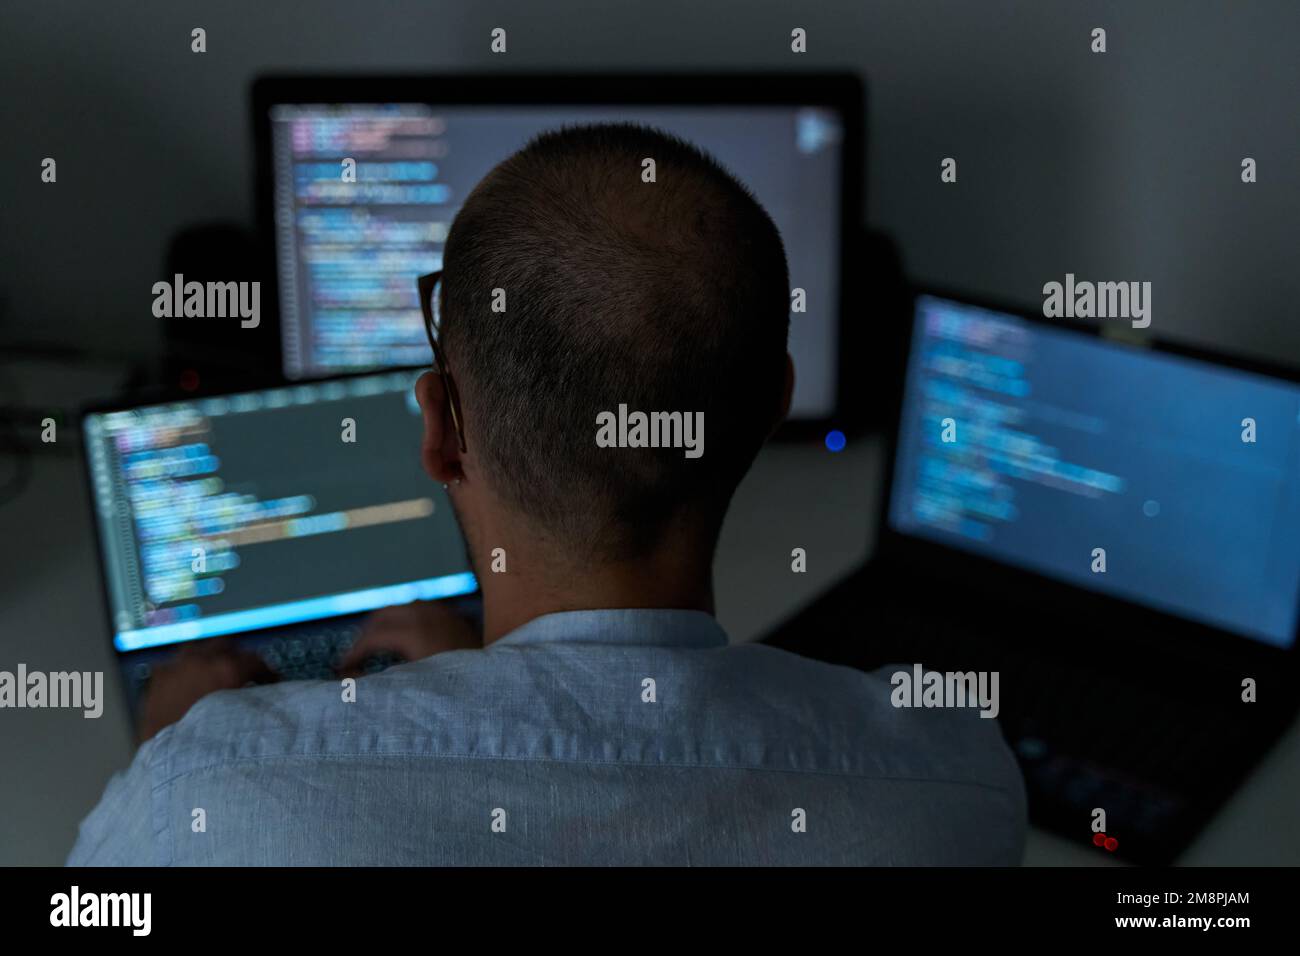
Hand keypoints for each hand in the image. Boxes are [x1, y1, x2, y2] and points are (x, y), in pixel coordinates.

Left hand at [138, 640, 273, 742]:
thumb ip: (255, 700)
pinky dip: (184, 670)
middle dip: (237, 657)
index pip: (255, 660)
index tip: (270, 681)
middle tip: (244, 672)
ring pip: (198, 649)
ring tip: (214, 673)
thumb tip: (265, 696)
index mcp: (226, 669)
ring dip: (208, 658)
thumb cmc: (208, 747)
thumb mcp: (244, 720)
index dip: (266, 672)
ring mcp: (176, 668)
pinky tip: (188, 684)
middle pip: (226, 645)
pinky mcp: (157, 680)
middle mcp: (201, 662)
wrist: (169, 763)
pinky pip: (174, 664)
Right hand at [338, 600, 479, 676]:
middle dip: (366, 634)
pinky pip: (421, 608)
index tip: (343, 668)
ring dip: (385, 623)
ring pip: (401, 607)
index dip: (353, 653)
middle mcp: (426, 614)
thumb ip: (383, 681)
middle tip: (356, 655)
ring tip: (377, 645)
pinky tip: (405, 636)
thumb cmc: (456, 687)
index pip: (371, 637)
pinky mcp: (453, 614)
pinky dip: (406, 619)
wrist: (497, 681)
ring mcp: (441, 611)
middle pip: (382, 614)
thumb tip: (352, 679)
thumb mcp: (415, 685)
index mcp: (414, 631)